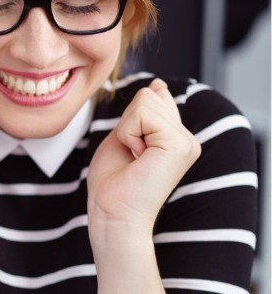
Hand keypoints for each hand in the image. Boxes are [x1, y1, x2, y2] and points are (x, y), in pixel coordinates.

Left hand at [87, 78, 200, 229]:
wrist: (111, 213)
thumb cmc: (113, 180)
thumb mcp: (126, 133)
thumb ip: (143, 111)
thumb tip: (159, 84)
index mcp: (175, 135)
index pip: (152, 95)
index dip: (131, 118)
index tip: (133, 149)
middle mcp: (186, 138)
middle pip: (148, 95)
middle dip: (128, 121)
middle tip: (131, 154)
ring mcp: (187, 141)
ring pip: (145, 101)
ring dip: (127, 128)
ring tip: (135, 157)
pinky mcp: (180, 144)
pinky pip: (143, 114)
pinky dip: (128, 133)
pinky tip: (137, 158)